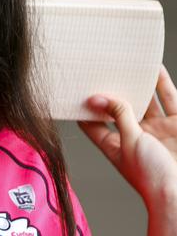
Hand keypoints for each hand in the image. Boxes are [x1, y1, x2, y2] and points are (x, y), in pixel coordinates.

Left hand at [77, 64, 176, 206]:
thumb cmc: (153, 177)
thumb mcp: (130, 141)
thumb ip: (119, 116)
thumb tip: (99, 96)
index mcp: (116, 145)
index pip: (92, 124)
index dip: (83, 107)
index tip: (73, 88)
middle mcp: (136, 136)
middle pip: (120, 108)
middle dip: (113, 90)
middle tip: (100, 67)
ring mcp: (158, 130)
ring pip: (146, 100)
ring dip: (138, 83)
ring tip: (126, 62)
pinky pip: (169, 99)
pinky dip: (161, 83)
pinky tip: (153, 68)